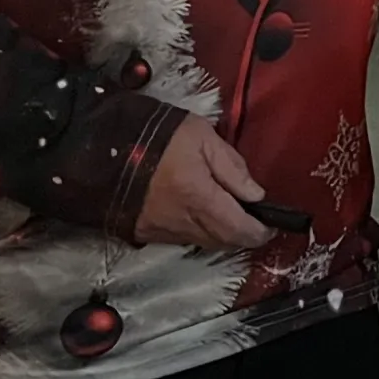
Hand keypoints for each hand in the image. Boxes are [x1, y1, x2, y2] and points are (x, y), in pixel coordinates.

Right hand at [134, 113, 271, 249]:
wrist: (107, 145)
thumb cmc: (160, 135)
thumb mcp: (204, 137)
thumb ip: (233, 167)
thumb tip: (256, 195)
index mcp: (199, 197)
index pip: (238, 229)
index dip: (259, 232)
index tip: (271, 227)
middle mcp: (182, 221)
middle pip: (223, 242)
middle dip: (244, 236)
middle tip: (257, 222)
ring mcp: (162, 231)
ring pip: (204, 243)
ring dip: (222, 236)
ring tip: (232, 216)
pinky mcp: (145, 232)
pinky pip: (182, 240)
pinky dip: (199, 233)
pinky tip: (203, 216)